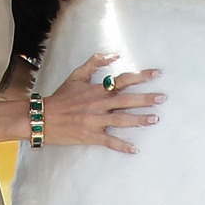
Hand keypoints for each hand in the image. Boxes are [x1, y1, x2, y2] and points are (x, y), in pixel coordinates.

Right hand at [41, 53, 163, 152]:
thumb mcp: (76, 75)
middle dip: (145, 99)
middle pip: (126, 100)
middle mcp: (98, 104)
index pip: (122, 80)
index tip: (157, 74)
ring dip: (139, 120)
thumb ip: (95, 62)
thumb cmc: (61, 97)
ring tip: (155, 119)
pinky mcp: (90, 136)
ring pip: (121, 120)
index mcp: (96, 89)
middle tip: (162, 98)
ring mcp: (95, 121)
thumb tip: (114, 54)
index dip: (140, 76)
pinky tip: (135, 149)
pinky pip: (109, 141)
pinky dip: (122, 146)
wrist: (42, 118)